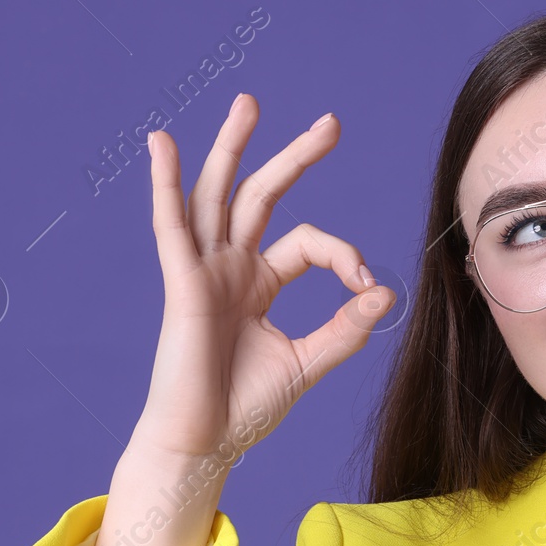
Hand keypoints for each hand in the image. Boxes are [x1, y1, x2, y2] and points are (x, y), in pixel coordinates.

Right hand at [134, 93, 396, 463]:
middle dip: (295, 158)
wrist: (206, 442)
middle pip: (262, 197)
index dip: (341, 254)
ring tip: (249, 103)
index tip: (364, 285)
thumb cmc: (246, 407)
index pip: (306, 243)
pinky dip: (164, 183)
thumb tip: (384, 292)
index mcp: (258, 284)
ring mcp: (203, 271)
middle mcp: (230, 268)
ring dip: (232, 148)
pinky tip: (160, 143)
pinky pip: (171, 225)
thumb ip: (344, 330)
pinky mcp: (182, 283)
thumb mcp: (307, 363)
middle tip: (331, 123)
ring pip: (218, 195)